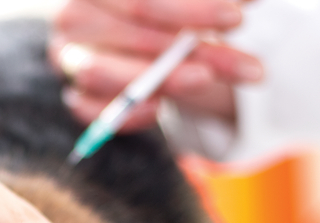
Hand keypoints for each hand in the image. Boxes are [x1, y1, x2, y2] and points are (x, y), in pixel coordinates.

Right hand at [50, 0, 262, 130]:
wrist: (139, 32)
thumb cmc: (164, 7)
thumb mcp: (185, 0)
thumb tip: (251, 0)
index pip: (141, 0)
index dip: (192, 9)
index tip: (237, 19)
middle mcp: (73, 15)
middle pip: (134, 34)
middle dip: (194, 51)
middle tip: (246, 67)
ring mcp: (68, 57)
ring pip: (105, 73)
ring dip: (164, 81)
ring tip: (206, 81)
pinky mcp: (73, 94)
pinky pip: (91, 111)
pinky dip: (126, 114)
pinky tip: (161, 108)